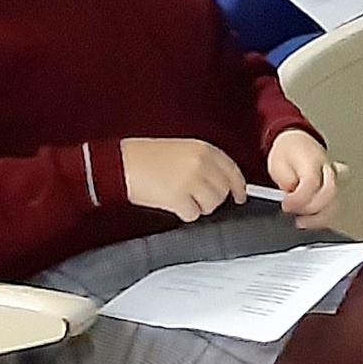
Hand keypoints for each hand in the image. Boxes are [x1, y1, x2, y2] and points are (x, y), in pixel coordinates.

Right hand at [120, 135, 240, 222]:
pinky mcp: (178, 198)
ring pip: (211, 205)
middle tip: (197, 197)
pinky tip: (173, 203)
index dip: (238, 186)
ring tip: (182, 197)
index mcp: (203, 149)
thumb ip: (204, 162)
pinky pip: (193, 214)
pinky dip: (184, 213)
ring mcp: (190, 181)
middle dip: (213, 198)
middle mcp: (200, 163)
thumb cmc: (146, 156)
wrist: (122, 163)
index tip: (240, 195)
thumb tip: (222, 181)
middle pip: (223, 191)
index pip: (232, 170)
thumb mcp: (181, 149)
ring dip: (199, 206)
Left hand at [269, 130, 340, 226]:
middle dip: (309, 208)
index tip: (285, 205)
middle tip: (293, 212)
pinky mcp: (337, 189)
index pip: (311, 183)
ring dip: (319, 217)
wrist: (298, 143)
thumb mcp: (278, 163)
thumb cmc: (288, 153)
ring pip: (336, 203)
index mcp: (313, 160)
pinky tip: (313, 220)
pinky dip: (324, 217)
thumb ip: (285, 179)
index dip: (298, 199)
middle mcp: (328, 170)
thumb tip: (291, 193)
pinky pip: (336, 206)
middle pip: (329, 194)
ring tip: (302, 222)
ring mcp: (336, 180)